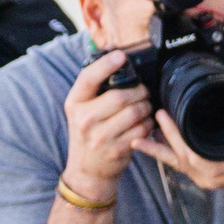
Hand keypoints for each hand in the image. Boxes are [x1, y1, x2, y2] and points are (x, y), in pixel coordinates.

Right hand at [60, 50, 153, 196]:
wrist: (87, 170)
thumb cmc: (87, 132)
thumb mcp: (81, 109)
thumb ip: (93, 87)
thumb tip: (113, 54)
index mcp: (74, 104)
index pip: (87, 79)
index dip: (105, 64)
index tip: (120, 55)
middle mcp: (85, 120)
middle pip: (119, 96)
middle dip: (138, 90)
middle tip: (143, 90)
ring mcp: (101, 137)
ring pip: (134, 112)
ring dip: (146, 106)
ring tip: (146, 105)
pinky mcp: (117, 149)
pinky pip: (141, 129)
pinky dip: (148, 123)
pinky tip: (146, 121)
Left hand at [141, 107, 223, 198]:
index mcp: (222, 167)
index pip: (192, 152)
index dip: (175, 134)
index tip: (165, 115)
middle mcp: (209, 177)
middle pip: (179, 156)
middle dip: (165, 136)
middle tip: (156, 116)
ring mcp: (203, 180)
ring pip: (175, 164)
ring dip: (156, 150)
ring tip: (139, 138)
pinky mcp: (199, 178)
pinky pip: (178, 167)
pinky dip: (164, 155)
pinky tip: (152, 144)